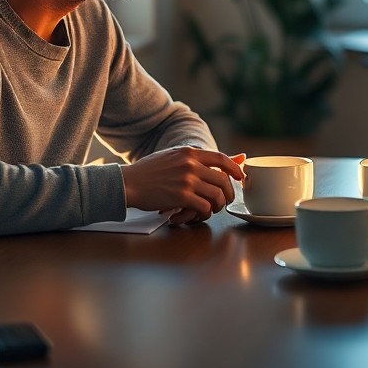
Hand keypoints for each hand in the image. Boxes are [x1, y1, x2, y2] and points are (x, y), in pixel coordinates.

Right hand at [122, 147, 244, 224]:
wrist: (127, 183)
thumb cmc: (149, 171)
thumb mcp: (173, 157)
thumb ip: (195, 158)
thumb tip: (222, 157)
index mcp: (189, 152)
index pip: (221, 158)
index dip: (235, 169)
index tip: (240, 178)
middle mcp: (190, 164)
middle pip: (223, 180)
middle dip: (229, 193)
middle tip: (225, 200)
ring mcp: (187, 180)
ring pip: (217, 196)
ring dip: (218, 206)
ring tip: (211, 209)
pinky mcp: (182, 197)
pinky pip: (205, 207)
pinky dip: (205, 214)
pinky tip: (198, 214)